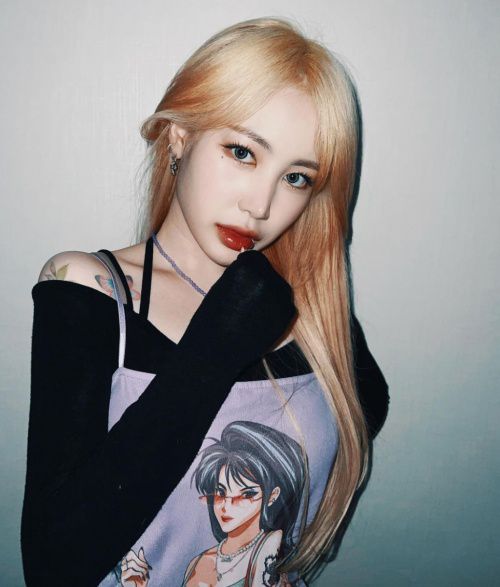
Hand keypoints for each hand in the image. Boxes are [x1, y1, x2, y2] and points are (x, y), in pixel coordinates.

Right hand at [177, 250, 295, 376]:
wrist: (218, 349)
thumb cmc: (213, 317)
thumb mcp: (224, 283)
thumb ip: (243, 272)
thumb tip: (258, 267)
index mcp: (249, 265)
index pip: (254, 258)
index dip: (245, 271)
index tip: (237, 286)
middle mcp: (269, 276)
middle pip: (268, 271)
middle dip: (259, 282)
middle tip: (244, 302)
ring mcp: (282, 295)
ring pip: (278, 287)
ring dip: (269, 295)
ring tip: (251, 312)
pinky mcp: (289, 313)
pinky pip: (284, 304)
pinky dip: (275, 310)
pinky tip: (260, 321)